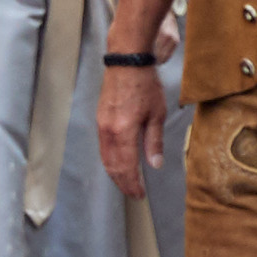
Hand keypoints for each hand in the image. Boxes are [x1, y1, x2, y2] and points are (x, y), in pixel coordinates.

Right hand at [96, 60, 169, 192]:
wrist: (126, 62)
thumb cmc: (144, 85)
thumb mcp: (156, 114)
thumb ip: (154, 141)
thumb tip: (154, 164)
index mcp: (124, 132)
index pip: (126, 167)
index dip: (132, 184)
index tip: (140, 194)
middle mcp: (108, 132)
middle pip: (112, 166)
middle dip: (122, 183)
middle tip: (133, 194)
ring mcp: (102, 126)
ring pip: (105, 158)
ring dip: (115, 174)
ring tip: (126, 183)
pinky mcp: (100, 120)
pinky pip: (103, 147)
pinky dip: (110, 161)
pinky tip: (118, 164)